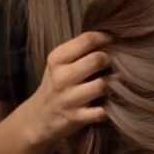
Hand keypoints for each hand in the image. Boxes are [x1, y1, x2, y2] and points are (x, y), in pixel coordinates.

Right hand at [27, 31, 110, 145]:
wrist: (40, 115)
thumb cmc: (58, 82)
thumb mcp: (61, 62)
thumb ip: (80, 49)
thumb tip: (110, 36)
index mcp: (57, 59)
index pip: (87, 40)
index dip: (106, 38)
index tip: (112, 41)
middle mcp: (61, 77)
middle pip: (97, 60)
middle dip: (110, 60)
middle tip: (113, 63)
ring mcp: (69, 99)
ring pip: (102, 85)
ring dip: (113, 83)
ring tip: (113, 82)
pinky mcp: (77, 117)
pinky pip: (101, 111)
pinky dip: (110, 106)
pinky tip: (110, 101)